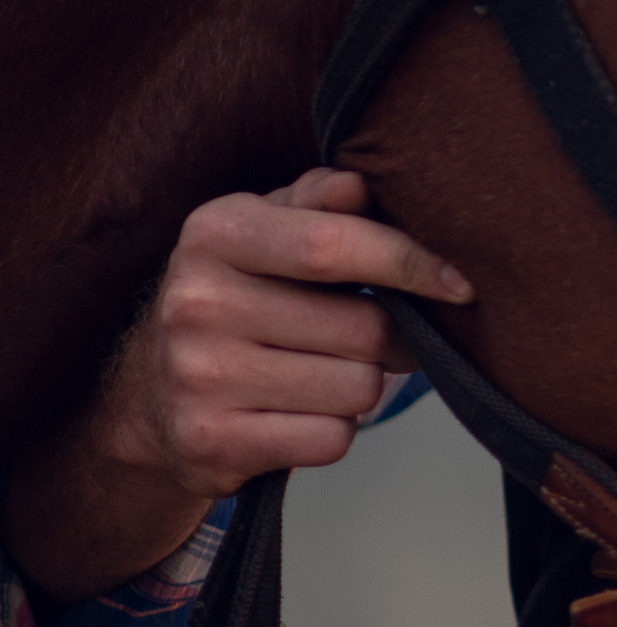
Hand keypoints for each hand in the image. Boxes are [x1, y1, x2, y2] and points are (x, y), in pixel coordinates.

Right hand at [2, 169, 471, 603]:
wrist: (149, 392)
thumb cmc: (236, 296)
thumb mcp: (265, 229)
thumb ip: (317, 200)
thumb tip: (359, 184)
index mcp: (216, 234)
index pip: (334, 245)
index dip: (411, 263)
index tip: (458, 284)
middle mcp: (198, 302)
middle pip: (366, 329)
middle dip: (392, 339)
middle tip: (368, 338)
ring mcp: (199, 375)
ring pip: (359, 389)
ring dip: (361, 386)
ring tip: (321, 372)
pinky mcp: (211, 441)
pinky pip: (332, 440)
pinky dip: (332, 431)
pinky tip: (296, 412)